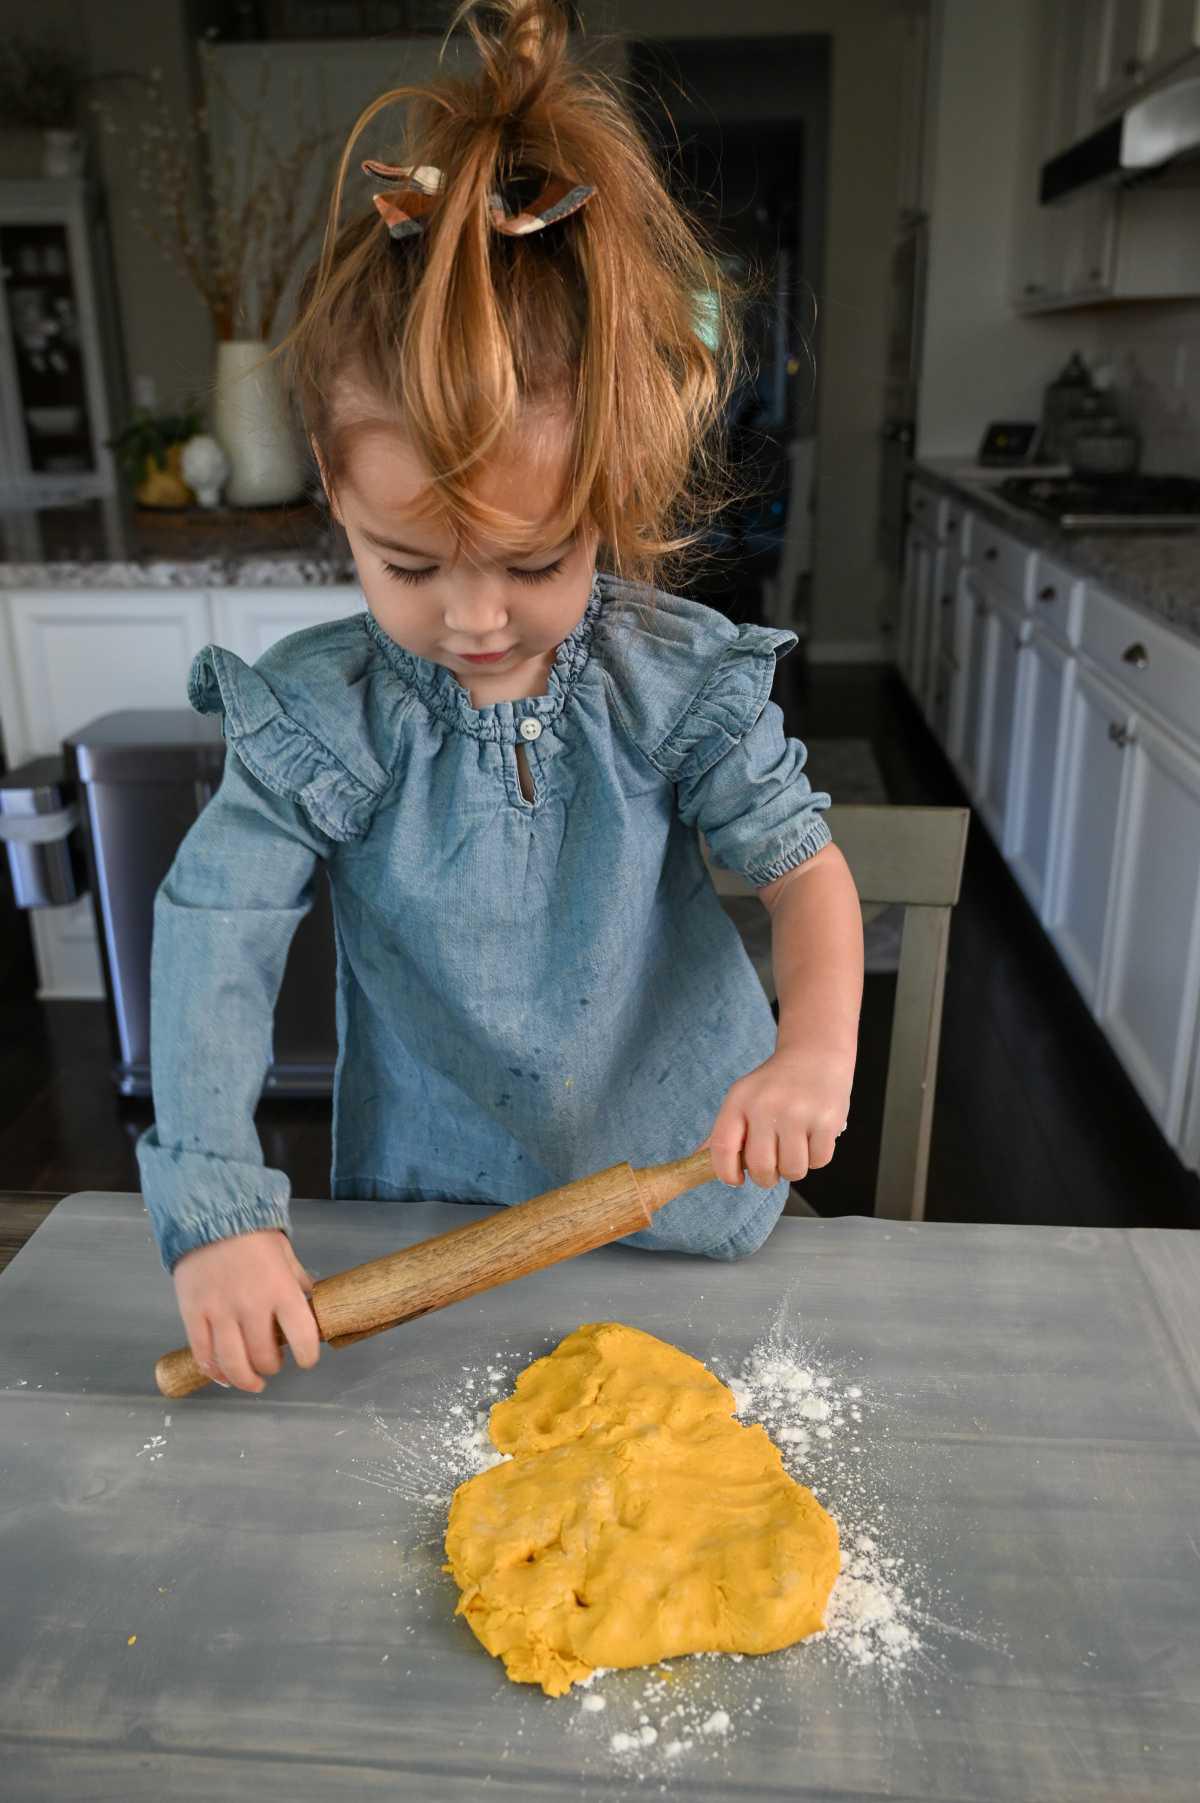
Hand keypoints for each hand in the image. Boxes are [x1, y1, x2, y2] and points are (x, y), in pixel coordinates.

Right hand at [173, 1229, 320, 1394]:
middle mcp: (251, 1304)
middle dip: (273, 1367)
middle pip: (264, 1356)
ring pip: (233, 1363)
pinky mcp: (193, 1314)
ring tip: (253, 1381)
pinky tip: (223, 1375)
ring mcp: (219, 1312)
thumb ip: (297, 1282)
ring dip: (246, 1379)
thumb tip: (311, 1304)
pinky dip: (214, 1372)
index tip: (307, 1360)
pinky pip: (203, 1354)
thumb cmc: (252, 1234)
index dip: (308, 1355)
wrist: (208, 1215)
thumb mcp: (285, 1253)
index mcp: (280, 1289)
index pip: (302, 1336)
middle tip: (274, 1363)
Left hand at [698, 1045, 853, 1188]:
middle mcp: (766, 1105)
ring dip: (794, 1168)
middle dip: (766, 1177)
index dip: (726, 1173)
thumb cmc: (776, 1084)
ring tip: (794, 1148)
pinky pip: (818, 1161)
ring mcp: (798, 1113)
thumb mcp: (743, 1097)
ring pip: (792, 1170)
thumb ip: (724, 1131)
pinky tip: (813, 1138)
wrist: (815, 1054)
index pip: (723, 1148)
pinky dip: (816, 1158)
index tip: (736, 1179)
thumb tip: (698, 1160)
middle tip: (773, 1165)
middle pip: (760, 1167)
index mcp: (739, 1100)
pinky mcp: (827, 1120)